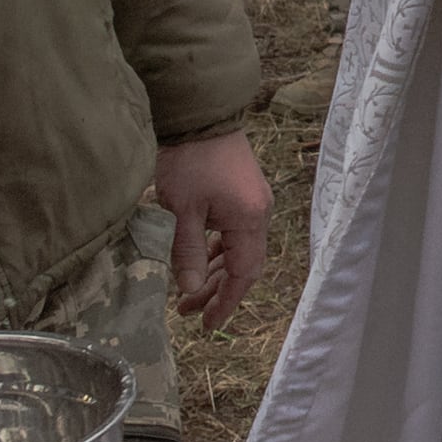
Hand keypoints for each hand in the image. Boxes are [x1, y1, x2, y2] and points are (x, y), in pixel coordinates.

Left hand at [150, 129, 276, 326]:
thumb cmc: (191, 162)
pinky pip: (234, 234)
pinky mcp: (242, 194)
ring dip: (214, 272)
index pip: (243, 274)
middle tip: (185, 310)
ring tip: (187, 292)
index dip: (226, 302)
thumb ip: (188, 253)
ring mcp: (252, 203)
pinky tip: (200, 261)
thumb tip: (191, 290)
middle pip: (242, 265)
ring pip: (237, 250)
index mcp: (249, 220)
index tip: (207, 324)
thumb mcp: (182, 211)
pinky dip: (217, 252)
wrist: (201, 116)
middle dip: (215, 291)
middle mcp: (259, 214)